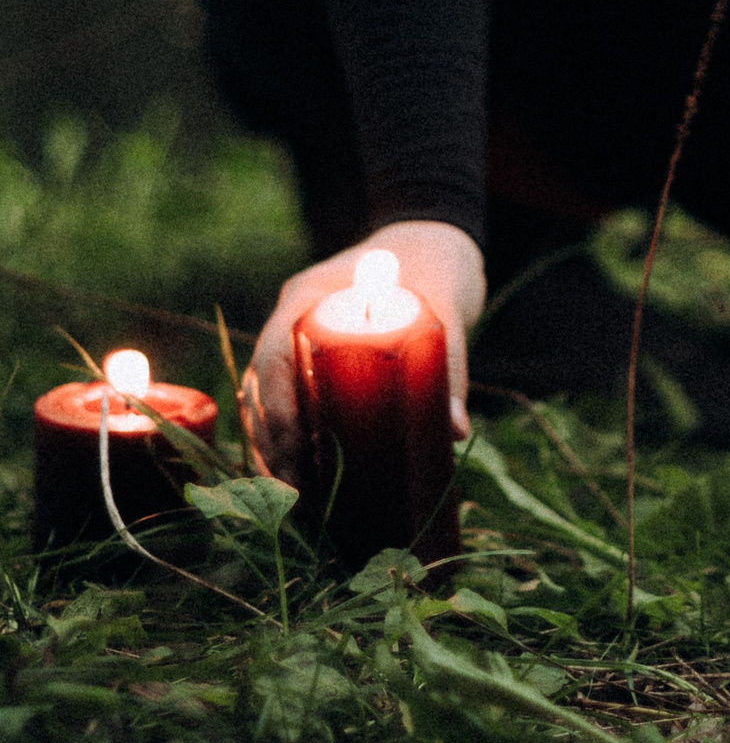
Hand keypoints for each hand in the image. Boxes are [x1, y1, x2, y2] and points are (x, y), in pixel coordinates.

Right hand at [241, 220, 485, 483]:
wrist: (434, 241)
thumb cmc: (436, 265)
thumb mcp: (446, 305)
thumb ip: (452, 363)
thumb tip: (454, 432)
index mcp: (310, 294)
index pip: (275, 351)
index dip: (278, 404)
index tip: (298, 450)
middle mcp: (292, 318)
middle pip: (262, 385)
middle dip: (272, 441)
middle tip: (297, 490)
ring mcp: (296, 340)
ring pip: (264, 400)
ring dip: (271, 449)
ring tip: (295, 500)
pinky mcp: (310, 362)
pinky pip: (284, 403)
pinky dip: (284, 441)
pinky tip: (294, 484)